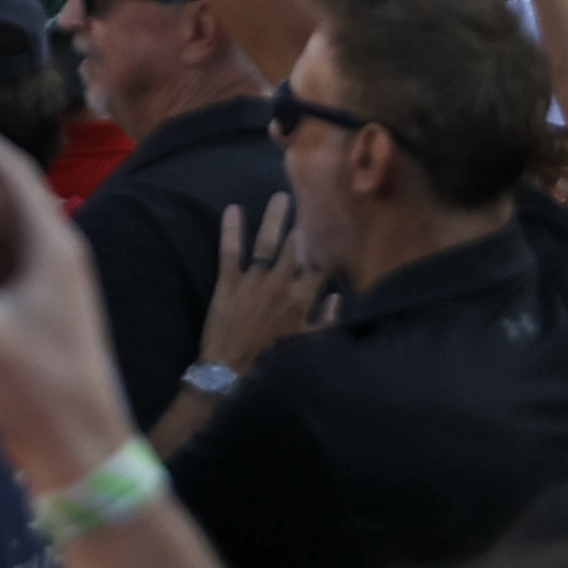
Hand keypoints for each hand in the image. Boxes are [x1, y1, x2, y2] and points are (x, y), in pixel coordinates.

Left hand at [197, 197, 322, 374]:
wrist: (231, 371)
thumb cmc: (272, 359)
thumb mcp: (308, 344)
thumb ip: (326, 320)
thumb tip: (339, 296)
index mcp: (302, 299)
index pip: (319, 264)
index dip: (326, 243)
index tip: (331, 222)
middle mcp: (280, 284)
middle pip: (295, 247)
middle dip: (303, 221)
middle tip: (309, 196)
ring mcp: (254, 281)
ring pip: (267, 244)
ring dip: (274, 218)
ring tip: (280, 196)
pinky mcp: (228, 282)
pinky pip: (230, 252)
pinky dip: (231, 231)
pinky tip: (232, 209)